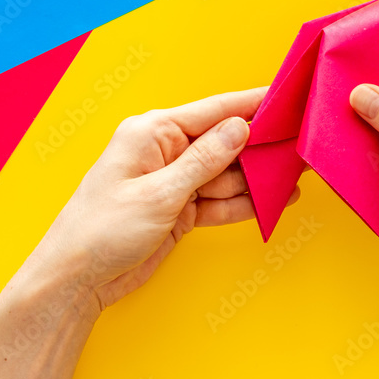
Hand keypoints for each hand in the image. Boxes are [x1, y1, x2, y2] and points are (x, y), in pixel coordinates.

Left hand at [32, 88, 297, 314]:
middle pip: (226, 143)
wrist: (76, 280)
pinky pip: (220, 201)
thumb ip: (204, 161)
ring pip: (227, 175)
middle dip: (262, 146)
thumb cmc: (101, 230)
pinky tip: (274, 201)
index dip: (253, 105)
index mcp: (152, 133)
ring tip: (297, 177)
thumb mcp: (159, 194)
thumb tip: (240, 128)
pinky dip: (245, 204)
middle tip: (301, 146)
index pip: (214, 111)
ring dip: (258, 179)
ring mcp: (173, 182)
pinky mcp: (179, 211)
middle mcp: (165, 152)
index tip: (286, 98)